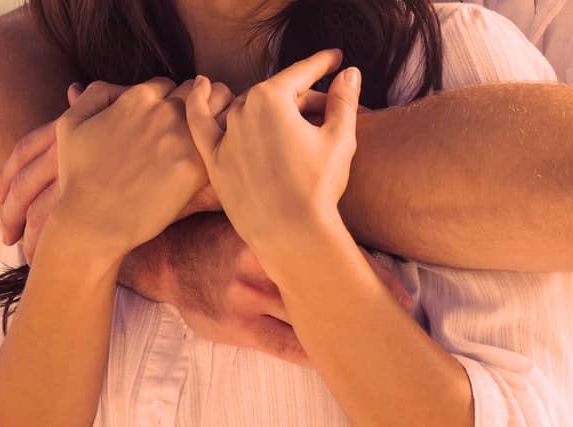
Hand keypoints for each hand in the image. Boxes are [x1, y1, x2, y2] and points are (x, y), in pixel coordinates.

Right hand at [53, 76, 231, 260]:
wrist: (92, 222)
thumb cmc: (78, 176)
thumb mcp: (71, 124)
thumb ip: (93, 94)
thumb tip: (116, 87)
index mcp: (138, 98)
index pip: (169, 84)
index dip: (169, 100)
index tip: (169, 118)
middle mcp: (163, 111)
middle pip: (197, 90)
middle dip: (197, 102)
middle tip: (196, 125)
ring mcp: (182, 137)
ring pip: (218, 106)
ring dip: (217, 114)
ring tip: (213, 133)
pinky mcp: (196, 165)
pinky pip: (222, 139)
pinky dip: (224, 140)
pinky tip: (219, 154)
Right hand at [160, 213, 414, 366]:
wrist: (170, 257)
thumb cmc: (222, 233)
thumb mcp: (256, 216)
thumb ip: (294, 221)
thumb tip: (342, 224)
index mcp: (277, 230)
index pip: (334, 252)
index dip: (371, 273)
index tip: (402, 292)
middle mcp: (266, 262)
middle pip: (327, 287)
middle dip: (363, 303)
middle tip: (400, 318)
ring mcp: (251, 297)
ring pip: (309, 319)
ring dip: (340, 328)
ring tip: (372, 338)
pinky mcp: (239, 326)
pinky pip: (285, 345)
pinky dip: (311, 352)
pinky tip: (334, 356)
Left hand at [185, 49, 360, 264]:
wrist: (291, 235)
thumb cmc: (318, 186)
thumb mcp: (340, 137)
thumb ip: (343, 99)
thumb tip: (349, 71)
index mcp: (272, 98)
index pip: (301, 73)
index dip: (322, 63)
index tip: (335, 57)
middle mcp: (242, 110)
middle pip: (277, 95)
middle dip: (303, 97)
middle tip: (328, 107)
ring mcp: (225, 135)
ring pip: (247, 109)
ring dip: (268, 107)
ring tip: (289, 111)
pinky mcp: (213, 160)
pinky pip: (199, 125)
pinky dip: (197, 103)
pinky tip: (198, 85)